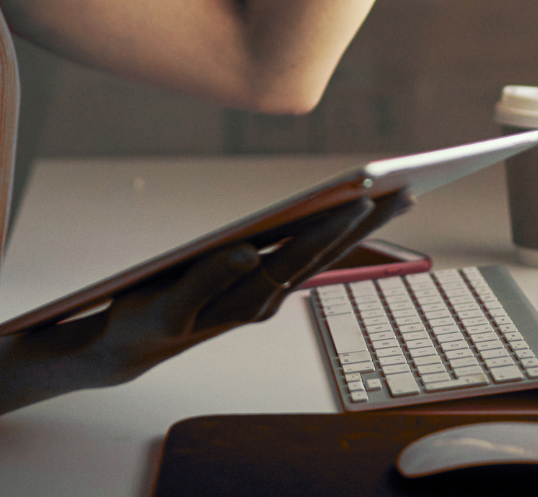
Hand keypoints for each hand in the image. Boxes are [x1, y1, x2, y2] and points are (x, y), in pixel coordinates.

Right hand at [82, 197, 380, 385]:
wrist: (131, 347)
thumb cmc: (146, 320)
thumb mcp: (168, 305)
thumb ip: (207, 279)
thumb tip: (248, 253)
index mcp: (247, 298)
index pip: (299, 256)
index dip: (332, 226)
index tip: (363, 199)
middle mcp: (265, 296)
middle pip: (325, 254)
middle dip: (366, 222)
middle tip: (407, 191)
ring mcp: (265, 292)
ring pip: (321, 255)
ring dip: (358, 227)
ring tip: (394, 199)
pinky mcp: (258, 286)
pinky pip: (305, 256)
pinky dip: (333, 233)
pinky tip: (352, 218)